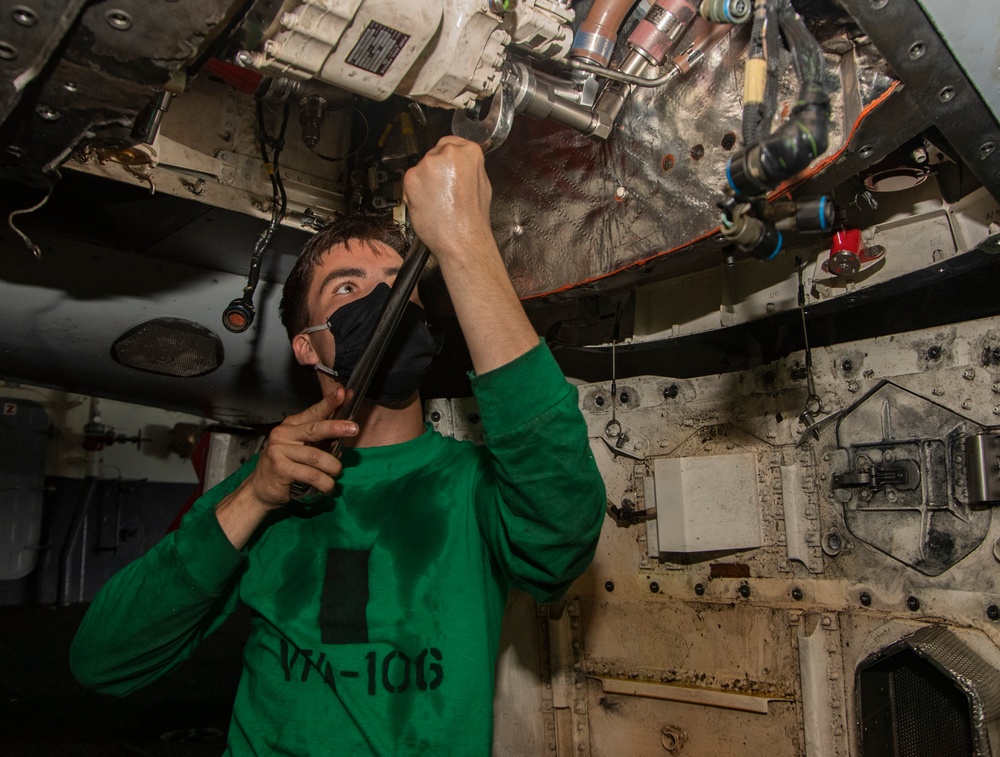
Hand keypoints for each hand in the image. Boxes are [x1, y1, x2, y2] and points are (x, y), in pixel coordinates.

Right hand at [248, 388, 357, 507]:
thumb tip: (346, 429)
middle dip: (337, 427)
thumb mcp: (302, 448)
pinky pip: (311, 475)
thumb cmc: (285, 466)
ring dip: (333, 467)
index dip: (329, 403)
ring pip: (316, 457)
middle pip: (315, 429)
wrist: (261, 489)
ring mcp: (280, 451)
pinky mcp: (281, 468)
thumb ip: (321, 438)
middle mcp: (284, 434)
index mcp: (291, 426)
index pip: (313, 412)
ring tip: (336, 473)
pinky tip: (328, 487)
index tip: (343, 393)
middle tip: (354, 429)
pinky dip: (324, 482)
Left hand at [402, 136, 492, 262]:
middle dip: (436, 169)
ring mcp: (427, 164)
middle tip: (443, 190)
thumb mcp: (483, 184)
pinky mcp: (411, 178)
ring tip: (436, 201)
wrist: (461, 239)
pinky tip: (427, 205)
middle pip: (435, 153)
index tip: (447, 168)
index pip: (452, 143)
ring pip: (422, 167)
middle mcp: (447, 153)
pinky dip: (414, 191)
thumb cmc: (473, 218)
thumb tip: (462, 162)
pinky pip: (410, 180)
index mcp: (469, 152)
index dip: (448, 158)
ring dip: (425, 180)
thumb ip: (470, 167)